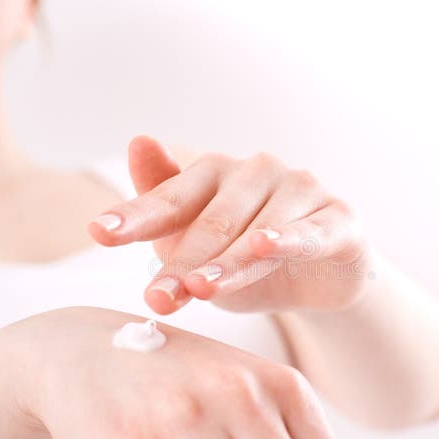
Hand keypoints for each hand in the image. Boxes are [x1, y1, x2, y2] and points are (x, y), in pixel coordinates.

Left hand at [87, 135, 371, 315]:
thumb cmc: (248, 258)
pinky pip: (308, 232)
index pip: (170, 198)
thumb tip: (137, 141)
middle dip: (181, 262)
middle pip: (211, 221)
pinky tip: (265, 246)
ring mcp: (301, 190)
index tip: (99, 234)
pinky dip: (287, 239)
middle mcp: (258, 171)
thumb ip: (165, 208)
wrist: (321, 281)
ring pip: (256, 231)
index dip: (134, 217)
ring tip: (198, 289)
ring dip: (226, 263)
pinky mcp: (338, 217)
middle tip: (156, 297)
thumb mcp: (198, 244)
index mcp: (216, 174)